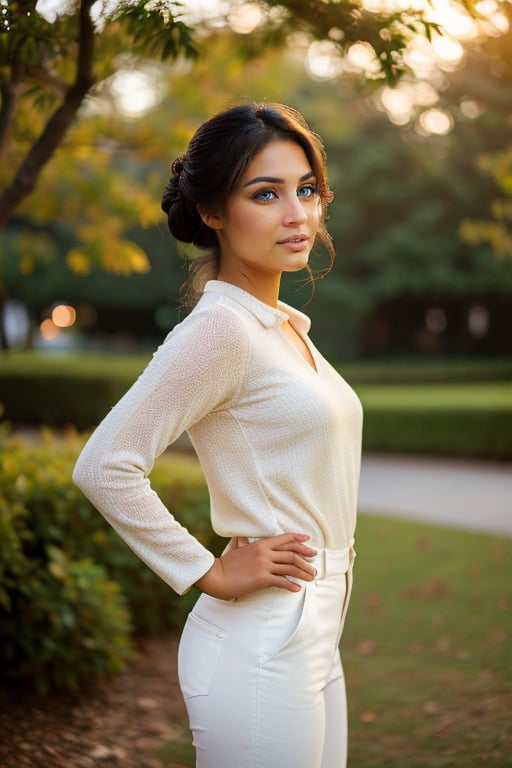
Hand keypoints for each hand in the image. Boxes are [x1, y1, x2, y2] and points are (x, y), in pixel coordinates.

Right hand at [195, 534, 316, 599]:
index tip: (308, 541)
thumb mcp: (236, 549)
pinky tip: (297, 588)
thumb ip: (243, 543)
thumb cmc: (225, 564)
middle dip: (306, 558)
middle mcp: (264, 553)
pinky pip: (282, 581)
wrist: (216, 576)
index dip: (298, 540)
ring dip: (303, 573)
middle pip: (291, 553)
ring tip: (310, 578)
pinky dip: (292, 585)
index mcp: (260, 544)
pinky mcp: (262, 579)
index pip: (284, 539)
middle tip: (314, 563)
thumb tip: (241, 538)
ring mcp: (264, 565)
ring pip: (290, 567)